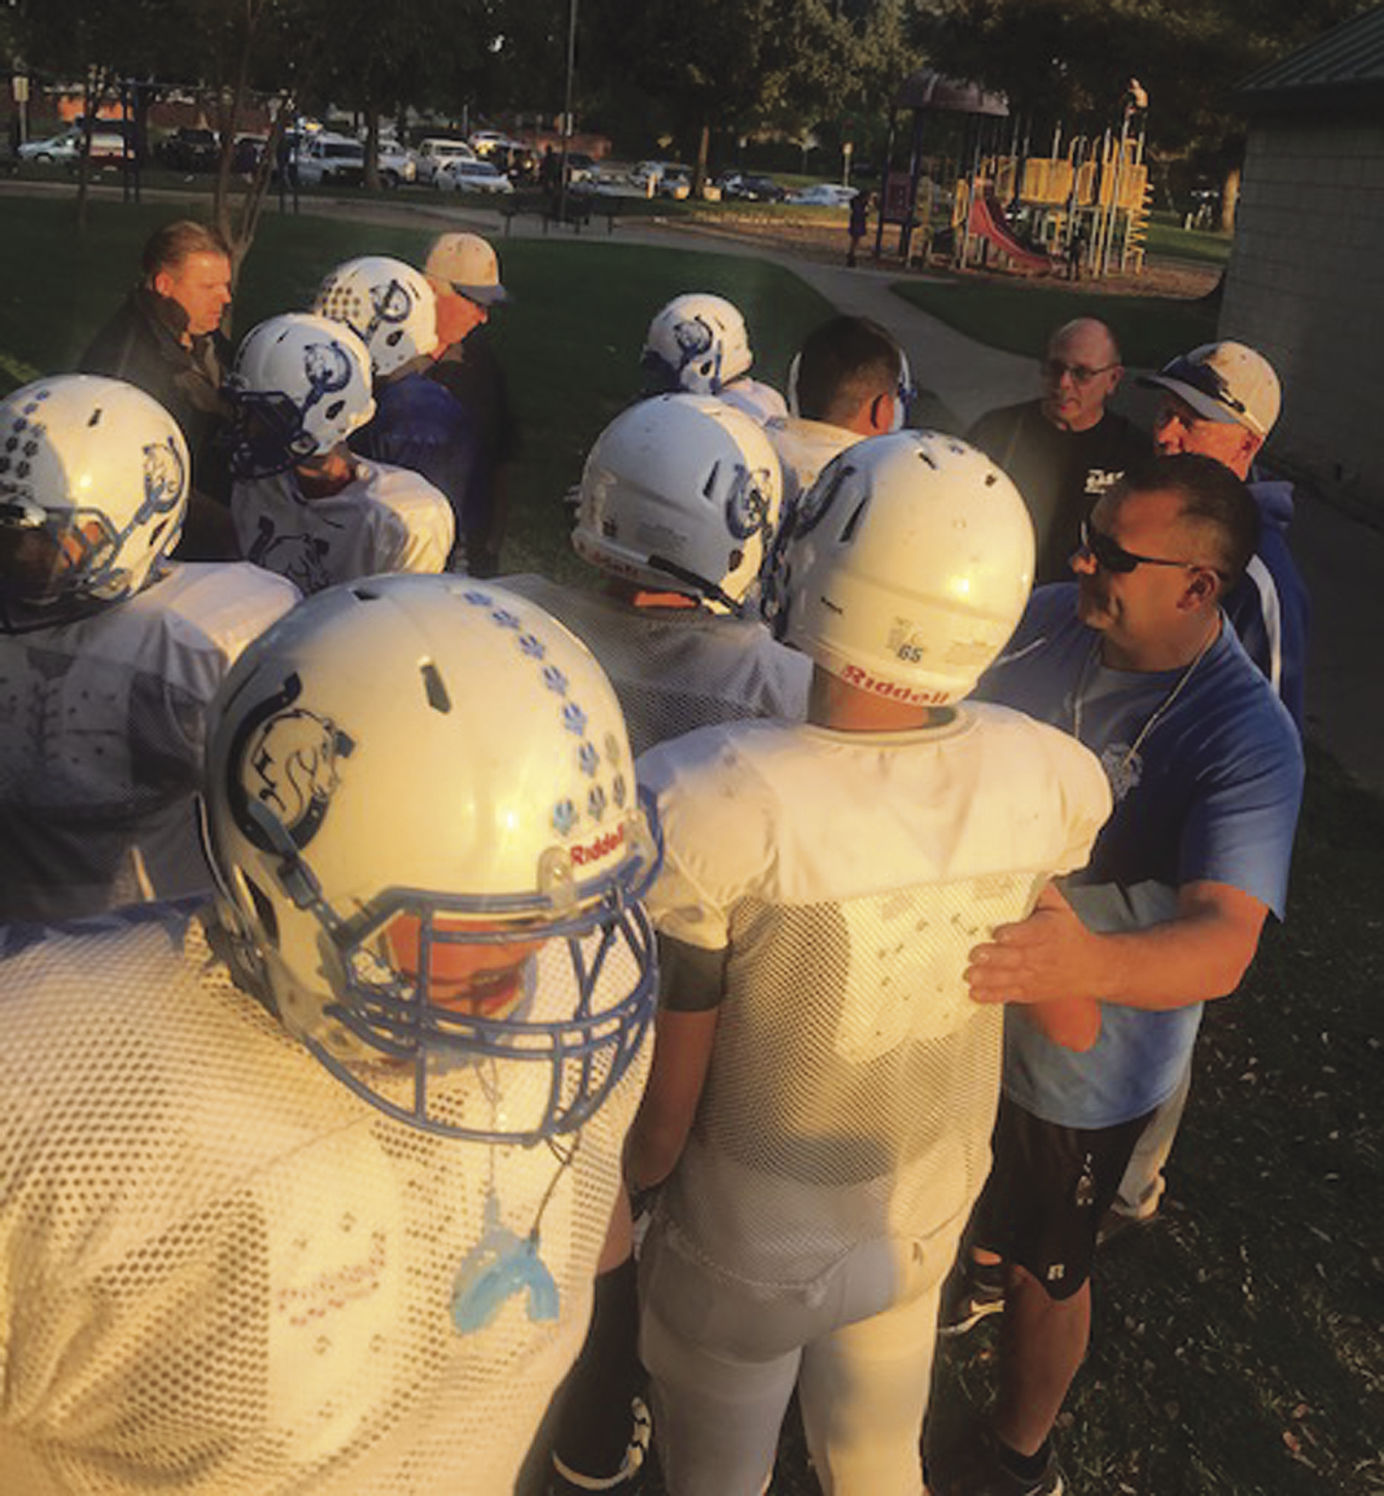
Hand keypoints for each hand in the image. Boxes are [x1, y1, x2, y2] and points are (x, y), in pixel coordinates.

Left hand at [966, 883, 1109, 1004]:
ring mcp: (1034, 977)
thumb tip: (1023, 872)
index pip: (1034, 933)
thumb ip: (1040, 892)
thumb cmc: (1068, 932)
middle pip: (1017, 958)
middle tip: (975, 954)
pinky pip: (1008, 994)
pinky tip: (974, 993)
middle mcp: (1041, 956)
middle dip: (994, 957)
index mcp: (1049, 932)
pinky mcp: (1027, 991)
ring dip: (988, 978)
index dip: (1017, 934)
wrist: (1091, 968)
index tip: (1000, 933)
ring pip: (1010, 978)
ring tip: (970, 975)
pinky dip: (991, 996)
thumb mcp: (1060, 908)